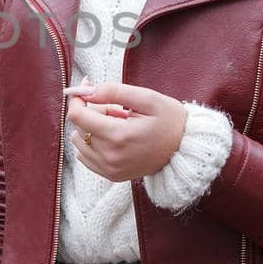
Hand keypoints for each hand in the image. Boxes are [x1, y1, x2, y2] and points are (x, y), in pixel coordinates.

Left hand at [64, 76, 187, 183]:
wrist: (186, 150)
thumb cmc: (170, 120)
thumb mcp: (147, 98)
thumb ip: (114, 91)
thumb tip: (86, 91)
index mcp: (119, 136)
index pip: (76, 116)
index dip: (78, 98)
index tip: (86, 87)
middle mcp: (110, 156)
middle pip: (77, 127)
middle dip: (91, 112)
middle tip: (116, 109)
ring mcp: (110, 169)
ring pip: (79, 141)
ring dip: (91, 128)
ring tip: (117, 125)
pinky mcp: (111, 175)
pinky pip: (85, 156)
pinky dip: (92, 143)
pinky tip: (113, 138)